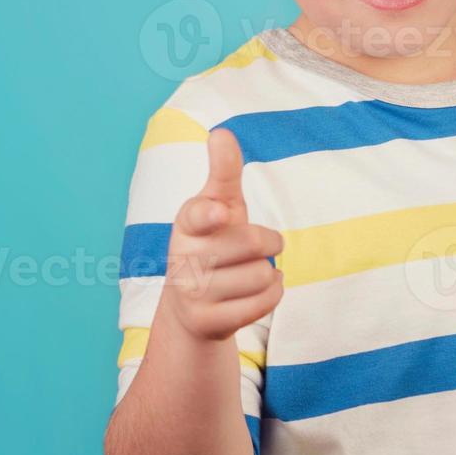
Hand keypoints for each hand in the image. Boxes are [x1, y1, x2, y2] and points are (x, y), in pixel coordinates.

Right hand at [159, 128, 284, 341]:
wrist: (192, 306)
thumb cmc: (213, 241)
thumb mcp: (218, 205)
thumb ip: (223, 171)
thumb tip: (220, 132)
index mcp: (187, 223)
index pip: (197, 215)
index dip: (211, 215)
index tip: (221, 213)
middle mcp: (183, 258)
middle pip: (252, 243)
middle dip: (268, 241)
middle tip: (257, 246)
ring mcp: (191, 293)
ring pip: (262, 275)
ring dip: (268, 272)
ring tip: (248, 272)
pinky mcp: (207, 322)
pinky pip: (263, 303)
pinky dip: (272, 293)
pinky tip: (258, 290)